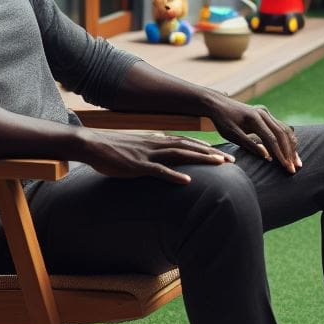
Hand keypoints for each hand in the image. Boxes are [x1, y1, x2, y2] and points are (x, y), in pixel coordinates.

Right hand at [77, 129, 234, 184]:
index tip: (221, 153)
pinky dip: (174, 176)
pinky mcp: (137, 166)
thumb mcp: (135, 149)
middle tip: (231, 160)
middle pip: (189, 147)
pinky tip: (188, 182)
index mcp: (156, 141)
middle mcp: (156, 144)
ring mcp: (148, 155)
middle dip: (211, 153)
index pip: (185, 142)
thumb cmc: (111, 149)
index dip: (204, 148)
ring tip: (219, 165)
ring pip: (180, 155)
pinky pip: (159, 171)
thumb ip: (149, 152)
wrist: (92, 145)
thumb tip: (159, 157)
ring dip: (201, 160)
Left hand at [204, 94, 301, 172]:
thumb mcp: (231, 135)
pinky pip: (281, 127)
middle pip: (282, 134)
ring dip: (292, 147)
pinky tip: (292, 151)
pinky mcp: (266, 115)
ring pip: (284, 130)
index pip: (271, 139)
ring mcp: (266, 113)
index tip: (286, 167)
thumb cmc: (222, 121)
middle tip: (294, 168)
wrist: (218, 104)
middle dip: (289, 152)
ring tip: (297, 162)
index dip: (280, 154)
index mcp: (254, 118)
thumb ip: (249, 144)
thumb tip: (267, 156)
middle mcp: (263, 113)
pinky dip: (287, 140)